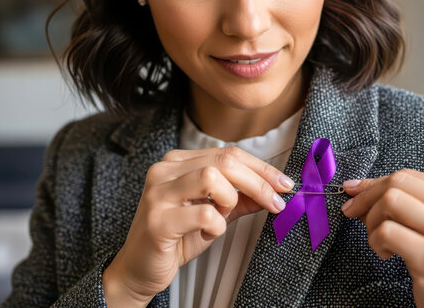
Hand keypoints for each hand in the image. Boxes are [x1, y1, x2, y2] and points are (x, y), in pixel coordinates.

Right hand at [103, 146, 294, 306]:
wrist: (139, 269)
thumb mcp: (214, 214)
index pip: (229, 153)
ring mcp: (158, 194)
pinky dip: (216, 226)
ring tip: (222, 218)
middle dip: (258, 182)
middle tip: (276, 202)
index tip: (284, 184)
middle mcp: (164, 171)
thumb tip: (274, 189)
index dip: (261, 169)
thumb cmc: (177, 238)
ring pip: (211, 178)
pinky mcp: (157, 221)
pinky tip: (207, 234)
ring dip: (230, 201)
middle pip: (225, 161)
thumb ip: (240, 198)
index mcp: (177, 163)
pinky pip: (204, 214)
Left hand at [340, 169, 423, 307]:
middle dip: (366, 198)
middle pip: (397, 184)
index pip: (408, 176)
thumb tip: (358, 188)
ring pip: (389, 202)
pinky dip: (375, 242)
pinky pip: (386, 232)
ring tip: (379, 241)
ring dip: (372, 223)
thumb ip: (404, 204)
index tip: (354, 191)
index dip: (374, 183)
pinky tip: (386, 254)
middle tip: (353, 213)